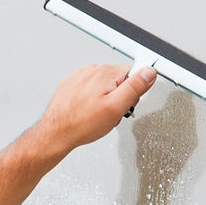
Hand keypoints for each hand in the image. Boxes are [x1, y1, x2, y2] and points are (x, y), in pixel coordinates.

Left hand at [37, 63, 156, 153]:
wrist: (55, 133)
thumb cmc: (82, 124)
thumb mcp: (117, 107)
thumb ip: (135, 87)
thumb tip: (149, 72)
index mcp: (105, 73)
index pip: (131, 75)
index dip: (131, 94)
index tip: (124, 105)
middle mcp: (90, 71)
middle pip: (116, 81)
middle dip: (116, 98)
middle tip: (108, 114)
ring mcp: (78, 78)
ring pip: (101, 87)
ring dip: (102, 101)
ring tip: (95, 116)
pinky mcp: (69, 86)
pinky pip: (87, 91)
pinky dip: (88, 102)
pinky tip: (85, 114)